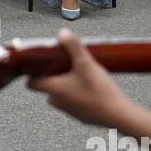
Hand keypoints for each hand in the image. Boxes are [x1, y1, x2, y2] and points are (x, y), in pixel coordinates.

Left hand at [27, 29, 150, 133]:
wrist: (119, 115)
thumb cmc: (100, 90)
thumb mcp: (86, 63)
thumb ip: (73, 46)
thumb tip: (63, 34)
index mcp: (53, 89)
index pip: (31, 84)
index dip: (33, 73)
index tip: (42, 63)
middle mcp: (58, 102)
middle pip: (47, 87)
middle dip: (54, 75)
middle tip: (64, 63)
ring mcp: (70, 111)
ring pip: (61, 95)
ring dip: (67, 84)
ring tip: (80, 73)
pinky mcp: (82, 116)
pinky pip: (74, 102)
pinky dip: (78, 94)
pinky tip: (92, 86)